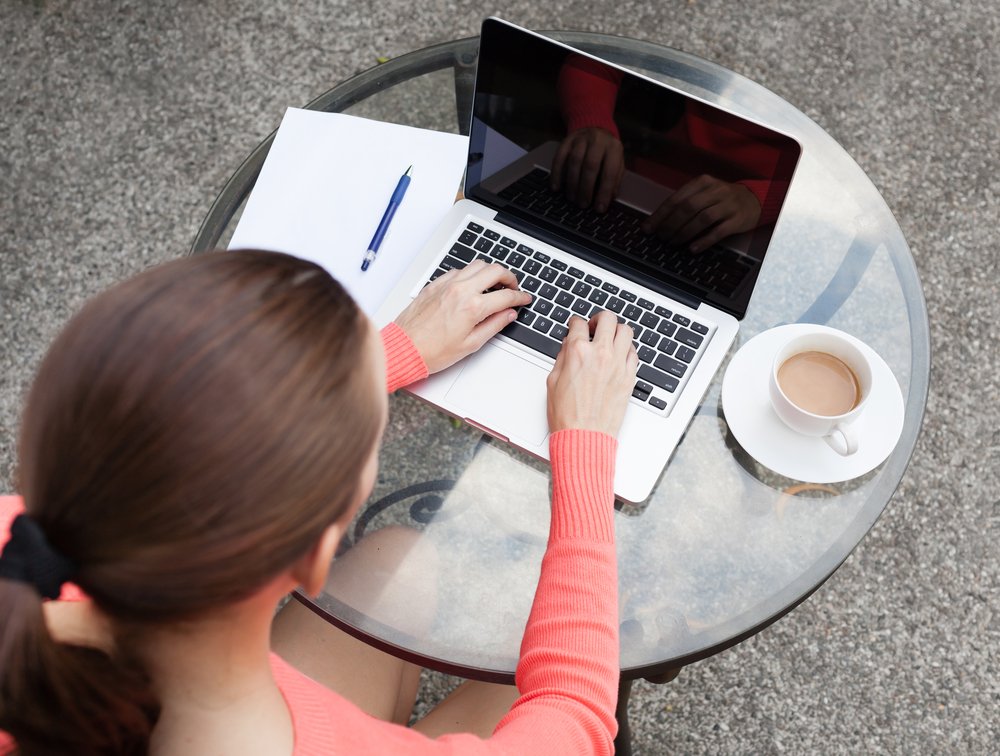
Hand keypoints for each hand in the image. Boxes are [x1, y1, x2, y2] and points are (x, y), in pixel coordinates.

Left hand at [394, 260, 531, 373]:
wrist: (404, 348)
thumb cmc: (433, 351)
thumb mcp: (471, 344)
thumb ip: (494, 325)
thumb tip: (507, 315)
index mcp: (472, 307)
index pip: (506, 296)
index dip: (520, 297)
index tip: (524, 299)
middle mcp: (461, 290)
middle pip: (495, 270)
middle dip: (510, 277)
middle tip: (513, 287)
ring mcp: (447, 284)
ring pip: (477, 265)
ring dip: (490, 272)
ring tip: (494, 284)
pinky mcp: (435, 284)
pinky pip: (459, 270)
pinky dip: (470, 274)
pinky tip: (471, 285)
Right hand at [546, 311, 638, 436]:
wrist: (584, 436)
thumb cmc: (567, 415)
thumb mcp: (553, 380)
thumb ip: (563, 357)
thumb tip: (569, 345)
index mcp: (578, 353)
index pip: (579, 323)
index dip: (576, 323)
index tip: (576, 326)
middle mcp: (601, 354)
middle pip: (608, 319)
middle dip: (599, 319)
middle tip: (595, 327)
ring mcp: (618, 365)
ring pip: (626, 331)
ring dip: (617, 331)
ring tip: (610, 338)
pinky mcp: (629, 377)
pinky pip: (634, 353)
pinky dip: (627, 349)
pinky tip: (619, 355)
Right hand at [550, 127, 624, 212]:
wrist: (595, 129)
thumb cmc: (607, 152)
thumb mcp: (617, 163)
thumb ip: (614, 179)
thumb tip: (608, 199)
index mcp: (614, 148)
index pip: (610, 172)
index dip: (604, 192)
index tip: (599, 208)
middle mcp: (598, 140)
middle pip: (590, 166)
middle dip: (586, 188)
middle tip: (583, 205)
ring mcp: (581, 139)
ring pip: (574, 161)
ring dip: (572, 183)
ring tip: (572, 198)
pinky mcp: (567, 141)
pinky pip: (559, 157)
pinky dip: (556, 174)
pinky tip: (556, 187)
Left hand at [641, 175, 761, 252]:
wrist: (755, 199)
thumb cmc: (722, 198)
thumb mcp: (704, 192)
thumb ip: (684, 202)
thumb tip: (659, 221)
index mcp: (703, 182)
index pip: (676, 198)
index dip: (660, 215)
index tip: (648, 228)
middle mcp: (715, 191)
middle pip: (688, 208)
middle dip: (670, 224)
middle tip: (661, 237)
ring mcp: (728, 205)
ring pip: (702, 219)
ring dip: (684, 232)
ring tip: (673, 242)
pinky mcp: (737, 220)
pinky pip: (718, 231)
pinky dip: (704, 241)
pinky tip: (692, 248)